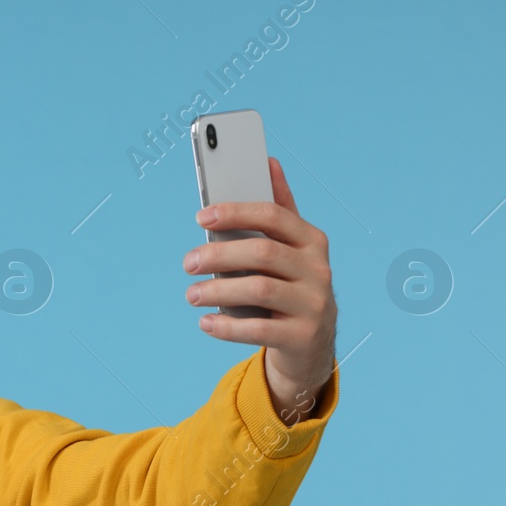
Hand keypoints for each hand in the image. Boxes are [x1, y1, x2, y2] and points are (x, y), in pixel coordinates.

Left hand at [183, 156, 337, 423]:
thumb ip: (279, 209)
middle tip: (187, 263)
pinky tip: (205, 323)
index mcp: (311, 240)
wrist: (311, 344)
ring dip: (218, 291)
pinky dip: (227, 327)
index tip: (200, 217)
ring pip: (260, 290)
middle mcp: (318, 269)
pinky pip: (259, 330)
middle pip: (262, 253)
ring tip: (191, 295)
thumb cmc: (291, 285)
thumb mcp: (290, 248)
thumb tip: (269, 162)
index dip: (236, 213)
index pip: (273, 216)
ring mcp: (313, 303)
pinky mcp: (302, 336)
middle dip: (219, 255)